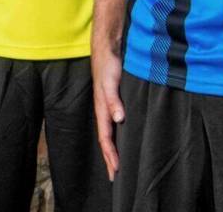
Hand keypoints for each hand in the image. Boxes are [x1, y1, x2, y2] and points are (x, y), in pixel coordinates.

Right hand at [91, 42, 124, 179]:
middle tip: (114, 176)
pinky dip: (116, 134)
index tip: (116, 169)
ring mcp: (107, 105)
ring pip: (109, 132)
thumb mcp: (111, 81)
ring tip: (115, 163)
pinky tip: (121, 136)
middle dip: (109, 157)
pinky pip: (113, 122)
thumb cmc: (108, 64)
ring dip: (111, 149)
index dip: (110, 154)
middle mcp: (104, 109)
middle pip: (105, 138)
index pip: (106, 137)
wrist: (107, 46)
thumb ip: (113, 100)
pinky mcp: (112, 99)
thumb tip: (118, 119)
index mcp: (101, 108)